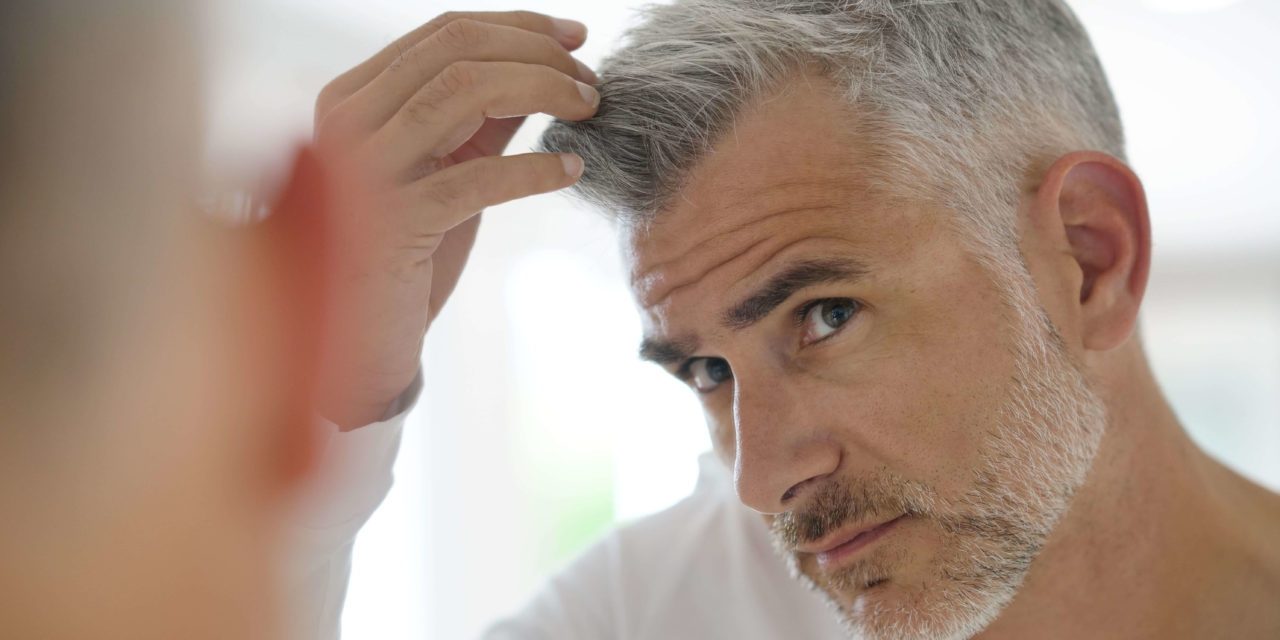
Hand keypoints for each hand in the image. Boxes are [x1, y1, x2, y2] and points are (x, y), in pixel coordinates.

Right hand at [311, 11, 598, 427]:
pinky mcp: (390, 223)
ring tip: (588, 111)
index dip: (519, 27)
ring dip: (542, 91)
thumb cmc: (406, 253)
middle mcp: (346, 121)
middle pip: (458, 50)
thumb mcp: (444, 168)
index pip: (444, 31)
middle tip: (590, 82)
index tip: (577, 39)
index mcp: (352, 97)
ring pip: (465, 91)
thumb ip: (480, 117)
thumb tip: (547, 66)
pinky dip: (535, 168)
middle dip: (538, 54)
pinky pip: (478, 176)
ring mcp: (361, 170)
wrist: (360, 343)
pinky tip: (571, 172)